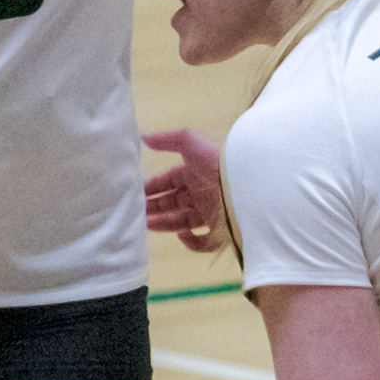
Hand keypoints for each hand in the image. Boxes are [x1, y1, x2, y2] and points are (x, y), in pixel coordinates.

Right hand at [142, 129, 228, 252]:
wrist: (243, 183)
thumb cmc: (216, 161)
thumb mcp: (191, 143)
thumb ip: (167, 140)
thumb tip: (144, 138)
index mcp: (195, 173)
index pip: (170, 181)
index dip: (154, 187)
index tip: (137, 193)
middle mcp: (201, 193)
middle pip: (173, 203)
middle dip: (154, 208)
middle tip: (136, 212)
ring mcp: (210, 213)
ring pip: (183, 222)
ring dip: (164, 224)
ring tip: (145, 225)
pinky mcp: (220, 230)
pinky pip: (204, 241)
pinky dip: (192, 242)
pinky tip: (182, 235)